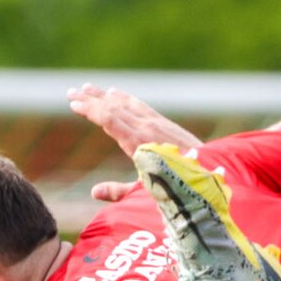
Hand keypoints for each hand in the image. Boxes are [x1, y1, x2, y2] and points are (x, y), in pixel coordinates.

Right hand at [69, 84, 202, 202]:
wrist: (211, 174)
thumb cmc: (178, 188)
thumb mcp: (146, 193)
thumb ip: (120, 192)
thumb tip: (94, 192)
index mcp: (138, 141)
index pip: (108, 119)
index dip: (90, 110)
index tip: (72, 105)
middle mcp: (146, 126)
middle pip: (113, 107)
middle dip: (91, 99)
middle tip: (70, 92)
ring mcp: (156, 122)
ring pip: (125, 103)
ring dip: (104, 95)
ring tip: (87, 88)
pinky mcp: (164, 123)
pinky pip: (139, 105)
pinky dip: (124, 98)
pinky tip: (116, 93)